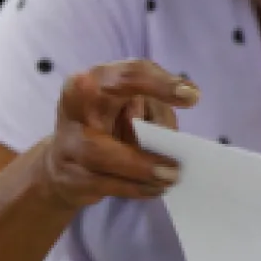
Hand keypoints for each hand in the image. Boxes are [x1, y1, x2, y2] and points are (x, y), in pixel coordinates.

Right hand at [37, 59, 199, 208]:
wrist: (67, 164)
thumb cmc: (111, 127)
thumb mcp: (136, 111)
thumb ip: (154, 111)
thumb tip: (170, 130)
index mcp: (98, 79)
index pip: (131, 73)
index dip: (160, 83)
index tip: (193, 97)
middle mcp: (77, 103)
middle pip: (107, 105)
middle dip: (146, 121)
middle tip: (178, 140)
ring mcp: (68, 140)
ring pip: (99, 153)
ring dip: (141, 167)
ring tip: (172, 176)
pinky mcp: (68, 174)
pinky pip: (102, 182)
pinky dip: (133, 187)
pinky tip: (155, 188)